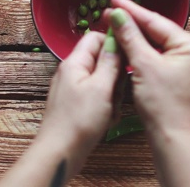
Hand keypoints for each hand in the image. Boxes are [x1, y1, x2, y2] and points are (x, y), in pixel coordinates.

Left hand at [38, 31, 121, 155]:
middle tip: (117, 92)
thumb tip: (117, 38)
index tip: (129, 56)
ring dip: (113, 94)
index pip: (96, 37)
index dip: (114, 43)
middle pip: (102, 59)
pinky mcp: (77, 104)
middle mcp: (73, 72)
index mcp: (75, 62)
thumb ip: (111, 61)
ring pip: (103, 80)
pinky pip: (99, 96)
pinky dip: (106, 106)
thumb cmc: (79, 121)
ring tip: (110, 109)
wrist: (60, 153)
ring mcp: (74, 88)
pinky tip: (106, 119)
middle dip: (116, 75)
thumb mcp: (101, 88)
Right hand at [104, 0, 189, 134]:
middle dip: (133, 24)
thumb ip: (130, 36)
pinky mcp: (185, 77)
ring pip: (160, 45)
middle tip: (109, 13)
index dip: (131, 10)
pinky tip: (130, 47)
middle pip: (158, 32)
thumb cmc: (162, 104)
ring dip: (138, 39)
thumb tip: (117, 14)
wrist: (173, 138)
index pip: (156, 21)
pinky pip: (163, 58)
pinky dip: (146, 54)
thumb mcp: (143, 65)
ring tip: (116, 27)